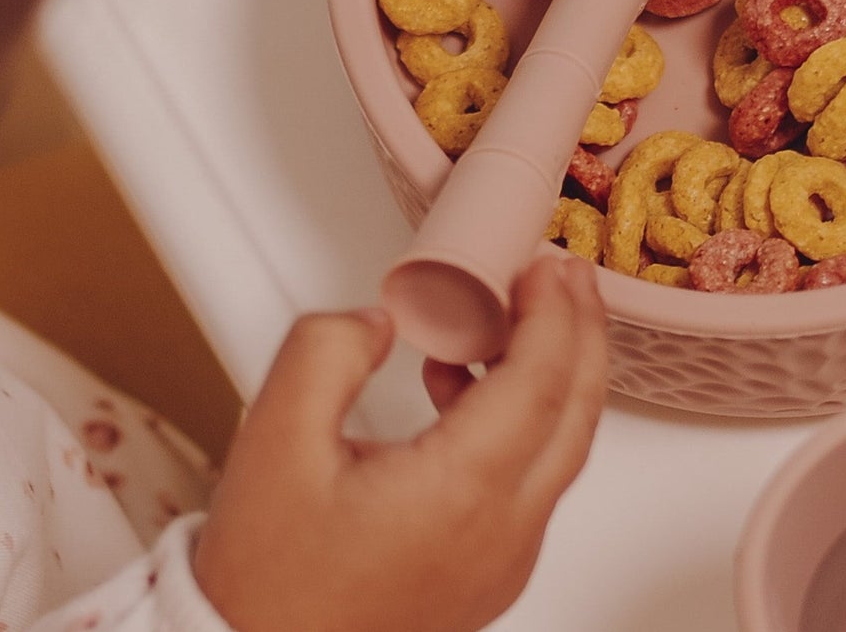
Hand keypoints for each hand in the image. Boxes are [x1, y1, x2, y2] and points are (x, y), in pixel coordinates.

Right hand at [193, 256, 607, 631]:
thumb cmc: (266, 580)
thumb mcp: (272, 439)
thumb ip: (326, 352)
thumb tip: (378, 321)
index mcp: (460, 494)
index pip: (540, 382)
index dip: (551, 312)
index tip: (543, 265)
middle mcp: (501, 533)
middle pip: (574, 413)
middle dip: (579, 332)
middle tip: (565, 275)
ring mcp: (502, 560)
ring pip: (560, 448)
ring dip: (554, 373)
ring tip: (520, 314)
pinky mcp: (487, 573)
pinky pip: (531, 480)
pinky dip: (523, 418)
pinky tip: (465, 384)